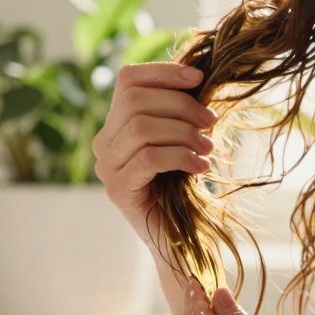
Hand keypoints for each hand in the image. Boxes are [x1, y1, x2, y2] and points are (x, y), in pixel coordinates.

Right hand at [91, 62, 218, 242]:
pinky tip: (200, 168)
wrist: (181, 242)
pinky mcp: (118, 191)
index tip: (200, 79)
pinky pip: (148, 159)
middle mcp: (103, 144)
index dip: (164, 71)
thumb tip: (198, 74)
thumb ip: (180, 109)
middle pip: (135, 101)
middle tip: (211, 123)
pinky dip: (179, 157)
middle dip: (181, 105)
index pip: (128, 79)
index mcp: (115, 125)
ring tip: (207, 149)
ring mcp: (106, 169)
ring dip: (183, 133)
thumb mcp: (182, 139)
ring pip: (141, 128)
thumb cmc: (184, 188)